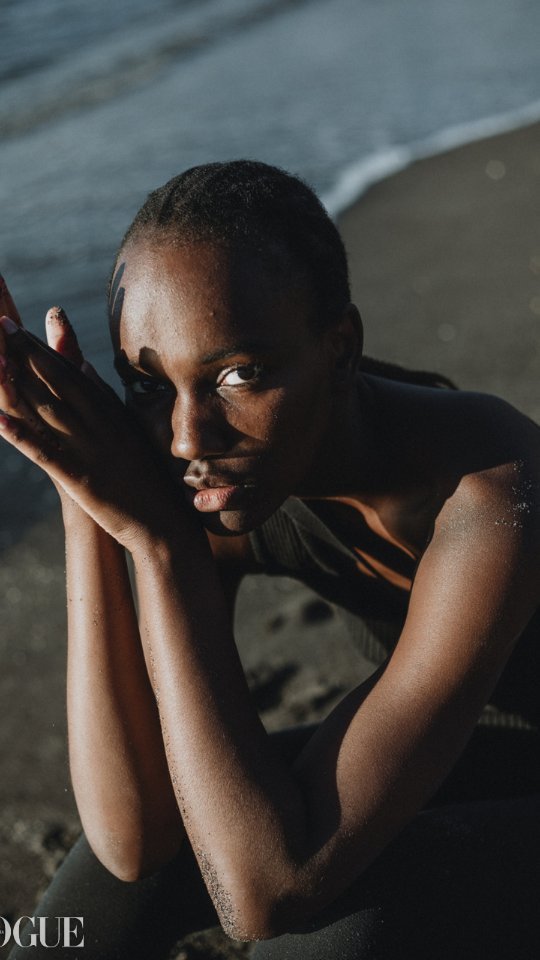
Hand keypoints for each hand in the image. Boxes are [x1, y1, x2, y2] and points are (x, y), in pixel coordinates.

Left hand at [0, 288, 181, 549]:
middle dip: (27, 354)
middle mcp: (100, 425)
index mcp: (110, 413)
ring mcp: (91, 451)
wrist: (164, 522)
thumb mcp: (129, 430)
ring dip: (21, 384)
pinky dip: (21, 437)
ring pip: (50, 411)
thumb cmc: (147, 478)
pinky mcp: (82, 479)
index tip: (18, 329)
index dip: (42, 350)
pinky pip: (46, 454)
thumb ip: (106, 399)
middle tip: (2, 325)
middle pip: (59, 383)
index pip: (71, 374)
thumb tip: (86, 367)